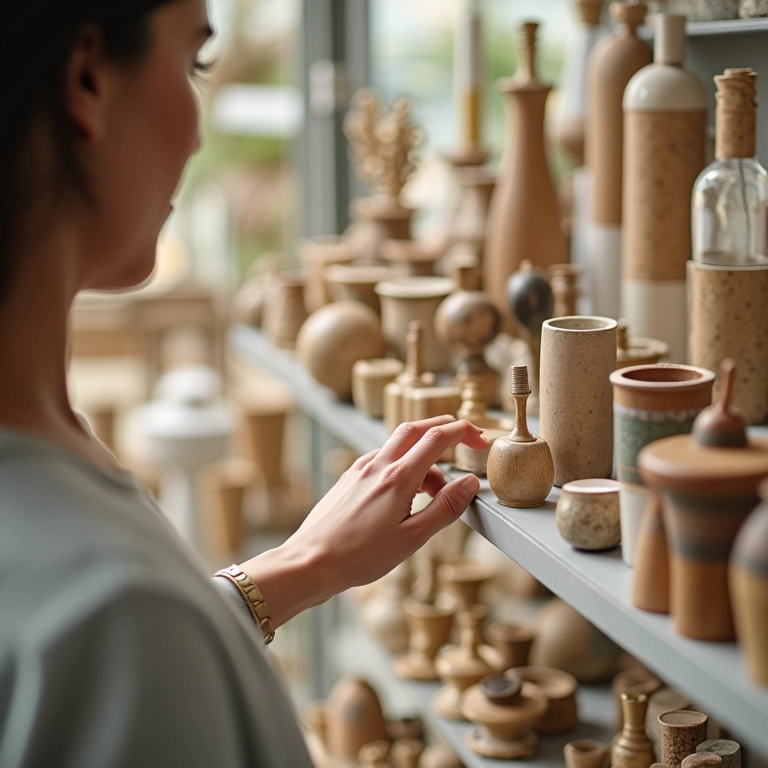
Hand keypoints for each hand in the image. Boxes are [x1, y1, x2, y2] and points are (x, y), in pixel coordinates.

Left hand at [240, 416, 486, 627]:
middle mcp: (378, 465)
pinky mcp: (349, 478)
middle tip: (465, 441)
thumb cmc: (360, 557)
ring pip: (398, 443)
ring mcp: (360, 469)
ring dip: (423, 452)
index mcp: (398, 477)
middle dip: (444, 427)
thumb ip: (445, 508)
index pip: (438, 437)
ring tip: (434, 491)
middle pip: (416, 427)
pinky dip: (402, 463)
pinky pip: (382, 458)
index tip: (480, 440)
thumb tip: (470, 483)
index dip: (464, 431)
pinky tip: (405, 493)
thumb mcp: (413, 539)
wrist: (309, 562)